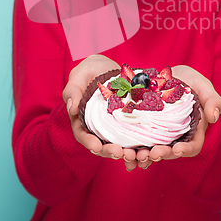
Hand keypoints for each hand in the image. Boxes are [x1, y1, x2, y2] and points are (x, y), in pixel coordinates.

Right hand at [62, 54, 137, 169]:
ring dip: (127, 151)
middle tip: (121, 153)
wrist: (105, 66)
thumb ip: (73, 91)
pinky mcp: (127, 120)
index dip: (89, 142)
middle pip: (102, 144)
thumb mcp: (78, 77)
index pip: (83, 135)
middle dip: (110, 151)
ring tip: (137, 155)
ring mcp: (113, 125)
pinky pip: (133, 134)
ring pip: (119, 143)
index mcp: (81, 119)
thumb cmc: (88, 71)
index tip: (96, 147)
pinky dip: (139, 143)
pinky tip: (148, 146)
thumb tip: (72, 109)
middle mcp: (97, 126)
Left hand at [135, 65, 220, 168]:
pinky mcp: (144, 129)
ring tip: (135, 155)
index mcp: (194, 130)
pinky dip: (132, 148)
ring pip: (153, 150)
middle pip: (170, 151)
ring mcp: (159, 135)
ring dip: (144, 155)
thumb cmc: (190, 80)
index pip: (193, 145)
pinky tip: (124, 150)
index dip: (185, 150)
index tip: (176, 149)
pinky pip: (138, 142)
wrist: (167, 73)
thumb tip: (214, 117)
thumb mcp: (203, 85)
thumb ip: (213, 100)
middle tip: (151, 153)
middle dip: (161, 154)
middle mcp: (176, 137)